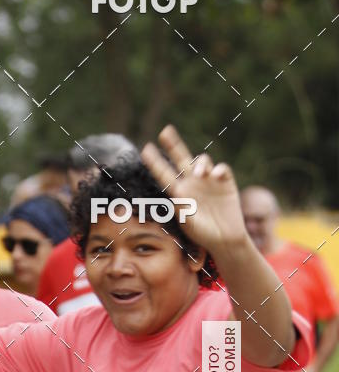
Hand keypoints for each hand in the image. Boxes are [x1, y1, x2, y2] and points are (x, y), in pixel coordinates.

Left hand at [141, 125, 247, 253]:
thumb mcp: (187, 222)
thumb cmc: (203, 234)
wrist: (224, 240)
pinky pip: (222, 169)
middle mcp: (193, 183)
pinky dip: (220, 169)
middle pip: (181, 158)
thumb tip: (175, 196)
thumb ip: (182, 207)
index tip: (145, 149)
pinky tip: (216, 175)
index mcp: (179, 192)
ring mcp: (209, 181)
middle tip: (165, 131)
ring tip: (199, 174)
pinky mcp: (225, 182)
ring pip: (202, 161)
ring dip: (201, 163)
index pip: (165, 174)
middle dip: (173, 144)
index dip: (155, 162)